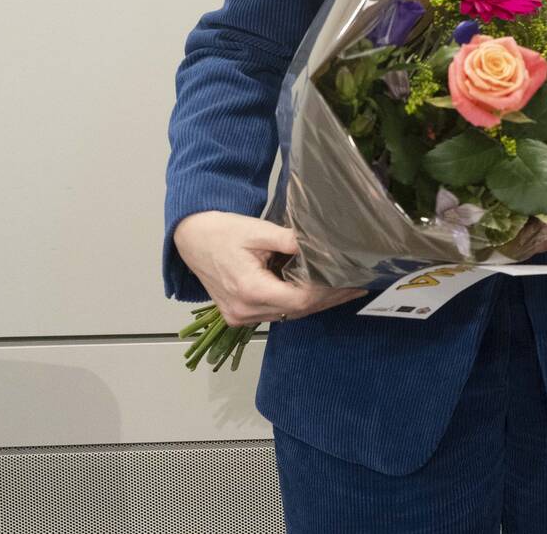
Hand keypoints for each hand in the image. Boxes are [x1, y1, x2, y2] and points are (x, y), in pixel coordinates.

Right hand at [172, 211, 364, 325]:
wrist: (191, 238)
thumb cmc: (222, 231)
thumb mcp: (259, 230)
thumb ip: (292, 240)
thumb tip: (324, 246)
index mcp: (249, 290)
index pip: (300, 299)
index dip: (328, 291)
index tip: (349, 279)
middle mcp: (244, 310)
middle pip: (297, 311)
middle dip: (328, 299)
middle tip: (355, 285)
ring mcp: (239, 316)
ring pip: (288, 314)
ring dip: (315, 302)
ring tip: (342, 288)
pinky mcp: (238, 314)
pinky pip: (275, 313)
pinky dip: (297, 303)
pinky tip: (316, 292)